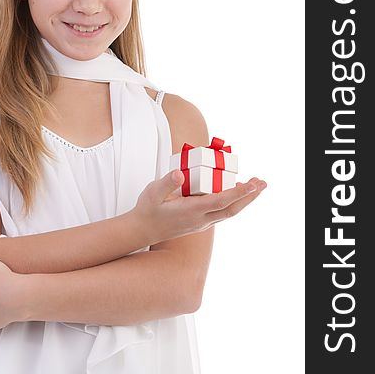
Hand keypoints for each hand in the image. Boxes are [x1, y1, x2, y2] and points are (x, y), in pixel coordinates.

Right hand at [134, 169, 266, 243]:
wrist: (142, 231)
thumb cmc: (147, 211)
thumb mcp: (152, 193)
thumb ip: (166, 183)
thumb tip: (178, 173)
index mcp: (191, 211)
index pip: (220, 201)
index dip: (237, 193)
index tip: (251, 184)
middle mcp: (200, 219)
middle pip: (231, 209)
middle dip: (249, 196)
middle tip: (262, 183)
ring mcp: (201, 222)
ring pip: (228, 212)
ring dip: (244, 199)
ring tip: (254, 185)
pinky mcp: (199, 221)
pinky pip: (221, 212)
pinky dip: (232, 201)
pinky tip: (234, 192)